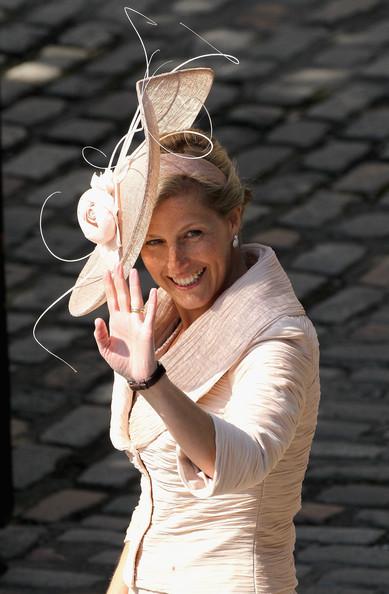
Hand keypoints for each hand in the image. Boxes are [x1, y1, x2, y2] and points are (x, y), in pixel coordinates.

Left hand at [94, 263, 157, 380]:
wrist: (136, 374)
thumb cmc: (121, 362)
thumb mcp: (105, 349)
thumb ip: (100, 335)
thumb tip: (97, 320)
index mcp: (116, 321)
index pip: (112, 299)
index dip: (109, 286)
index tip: (106, 272)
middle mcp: (127, 318)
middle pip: (123, 295)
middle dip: (120, 280)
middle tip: (118, 264)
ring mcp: (138, 323)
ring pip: (135, 300)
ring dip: (135, 286)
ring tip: (133, 271)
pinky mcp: (147, 330)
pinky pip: (149, 314)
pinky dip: (151, 303)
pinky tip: (153, 292)